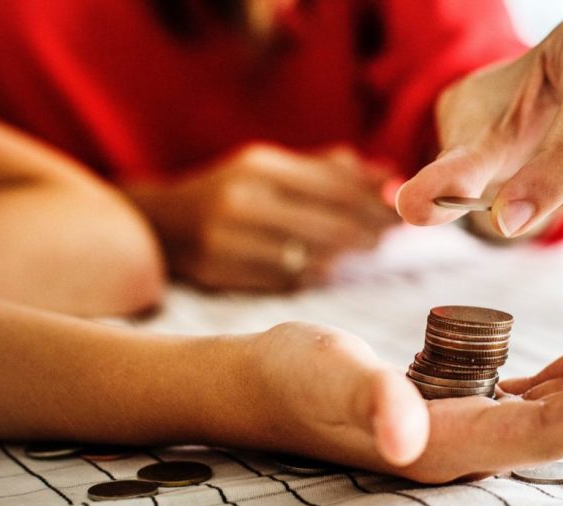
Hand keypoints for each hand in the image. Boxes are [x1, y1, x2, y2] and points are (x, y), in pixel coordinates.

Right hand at [125, 144, 399, 290]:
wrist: (161, 223)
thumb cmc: (230, 191)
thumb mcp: (271, 167)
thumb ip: (329, 170)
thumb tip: (389, 176)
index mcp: (258, 167)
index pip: (333, 187)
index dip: (373, 202)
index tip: (401, 210)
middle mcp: (242, 201)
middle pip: (328, 225)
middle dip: (368, 231)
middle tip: (391, 235)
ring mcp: (228, 241)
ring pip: (310, 258)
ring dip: (345, 257)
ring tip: (365, 249)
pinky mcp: (221, 273)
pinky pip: (285, 281)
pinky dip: (313, 274)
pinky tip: (328, 268)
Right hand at [234, 296, 562, 482]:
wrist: (263, 383)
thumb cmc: (289, 378)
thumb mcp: (327, 378)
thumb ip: (369, 402)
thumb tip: (404, 437)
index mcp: (448, 448)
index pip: (550, 432)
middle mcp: (472, 446)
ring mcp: (472, 425)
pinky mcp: (466, 401)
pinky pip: (539, 386)